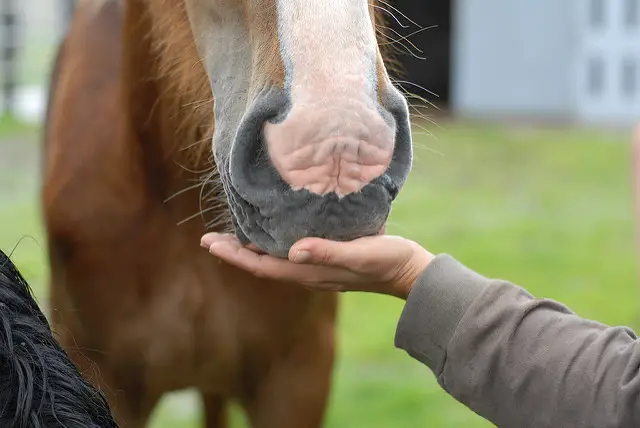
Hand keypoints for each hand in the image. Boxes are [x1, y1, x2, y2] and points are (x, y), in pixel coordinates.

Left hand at [200, 233, 433, 298]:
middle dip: (235, 252)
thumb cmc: (386, 262)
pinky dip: (272, 244)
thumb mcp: (359, 254)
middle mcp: (308, 273)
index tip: (210, 243)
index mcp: (310, 273)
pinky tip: (273, 232)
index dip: (235, 255)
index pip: (262, 265)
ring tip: (232, 235)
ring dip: (251, 248)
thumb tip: (293, 251)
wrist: (408, 273)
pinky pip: (290, 254)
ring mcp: (317, 269)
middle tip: (210, 238)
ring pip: (274, 259)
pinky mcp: (327, 260)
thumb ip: (328, 253)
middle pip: (262, 263)